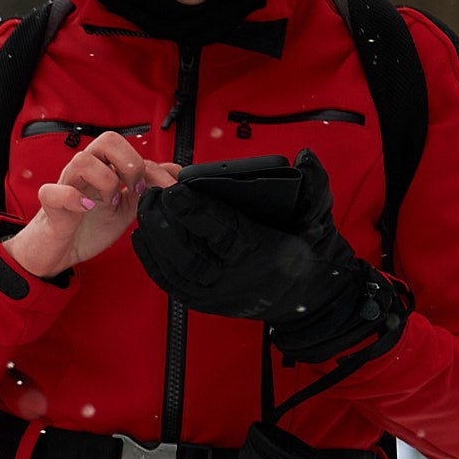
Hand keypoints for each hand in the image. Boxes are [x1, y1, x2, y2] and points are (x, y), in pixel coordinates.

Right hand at [3, 132, 178, 277]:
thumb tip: (175, 172)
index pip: (130, 149)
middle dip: (129, 163)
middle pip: (106, 140)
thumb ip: (148, 189)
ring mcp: (66, 186)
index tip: (159, 190)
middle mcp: (86, 172)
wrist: (60, 253)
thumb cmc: (87, 228)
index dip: (151, 168)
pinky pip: (53, 192)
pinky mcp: (51, 206)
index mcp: (104, 168)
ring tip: (110, 201)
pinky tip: (87, 209)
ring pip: (82, 160)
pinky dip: (73, 198)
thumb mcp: (127, 208)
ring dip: (105, 180)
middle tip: (134, 188)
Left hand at [132, 151, 405, 362]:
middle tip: (150, 194)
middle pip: (188, 251)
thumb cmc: (309, 251)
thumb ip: (313, 184)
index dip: (196, 210)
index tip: (175, 189)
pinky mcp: (203, 302)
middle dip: (164, 222)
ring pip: (174, 268)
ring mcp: (215, 293)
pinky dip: (152, 260)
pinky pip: (171, 283)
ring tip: (144, 208)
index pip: (221, 230)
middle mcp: (233, 277)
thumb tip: (304, 156)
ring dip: (154, 238)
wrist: (310, 298)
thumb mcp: (317, 216)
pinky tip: (142, 236)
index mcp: (259, 251)